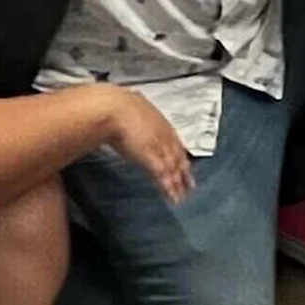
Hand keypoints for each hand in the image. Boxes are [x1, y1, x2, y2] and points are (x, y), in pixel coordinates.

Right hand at [104, 89, 195, 203]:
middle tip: (190, 186)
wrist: (113, 109)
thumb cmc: (116, 107)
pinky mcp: (150, 158)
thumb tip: (131, 113)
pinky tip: (171, 196)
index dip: (181, 157)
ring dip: (177, 184)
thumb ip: (135, 115)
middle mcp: (164, 136)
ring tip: (180, 197)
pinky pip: (163, 176)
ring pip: (172, 169)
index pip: (175, 144)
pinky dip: (167, 187)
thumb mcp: (131, 108)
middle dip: (184, 173)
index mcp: (160, 123)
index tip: (185, 167)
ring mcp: (158, 147)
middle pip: (177, 158)